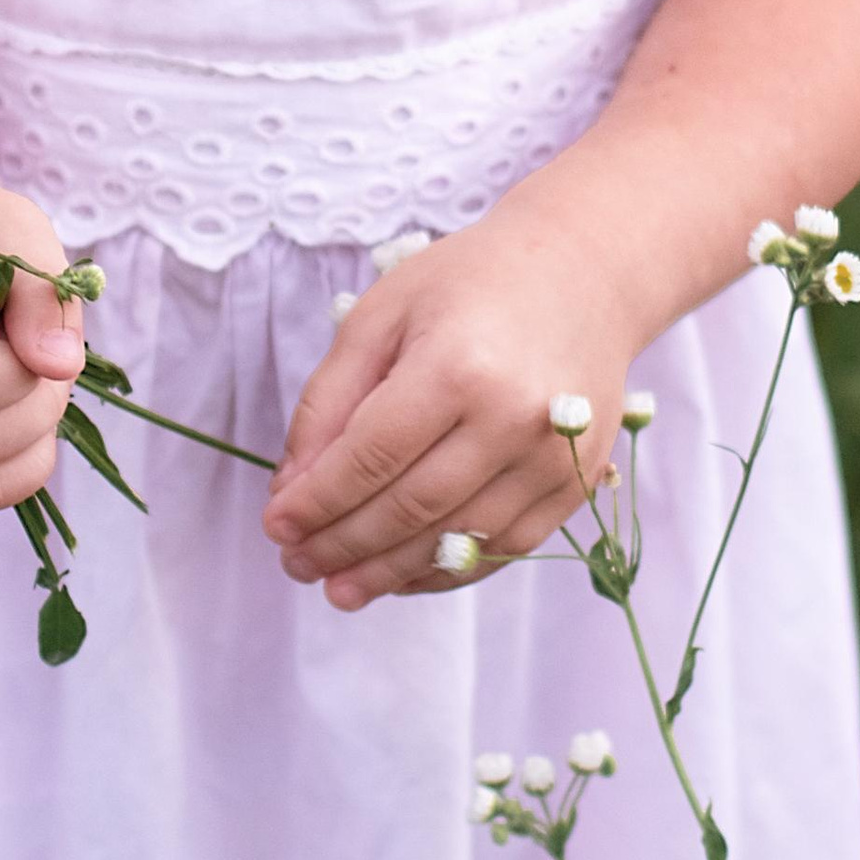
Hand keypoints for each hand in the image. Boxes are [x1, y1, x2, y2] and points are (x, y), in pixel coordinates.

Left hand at [262, 189, 631, 609]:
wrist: (583, 272)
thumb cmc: (471, 283)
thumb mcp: (381, 313)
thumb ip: (330, 398)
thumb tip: (293, 487)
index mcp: (457, 367)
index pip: (370, 458)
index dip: (317, 502)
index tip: (276, 526)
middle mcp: (512, 420)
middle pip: (409, 508)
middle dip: (342, 546)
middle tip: (296, 565)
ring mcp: (552, 459)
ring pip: (455, 541)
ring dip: (388, 573)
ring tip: (338, 587)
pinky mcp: (576, 484)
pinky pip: (503, 548)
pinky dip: (447, 571)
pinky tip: (402, 574)